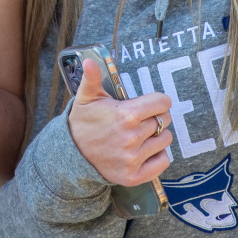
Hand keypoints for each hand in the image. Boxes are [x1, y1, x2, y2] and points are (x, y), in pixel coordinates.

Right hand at [66, 56, 173, 185]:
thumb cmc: (83, 123)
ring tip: (140, 135)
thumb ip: (92, 78)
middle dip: (155, 117)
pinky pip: (163, 162)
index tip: (148, 104)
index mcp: (126, 115)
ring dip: (157, 136)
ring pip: (165, 140)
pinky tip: (143, 151)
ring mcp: (133, 158)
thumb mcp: (86, 98)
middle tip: (140, 120)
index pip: (163, 103)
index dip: (157, 101)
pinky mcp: (134, 176)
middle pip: (164, 120)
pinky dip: (157, 156)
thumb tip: (89, 61)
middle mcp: (132, 138)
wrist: (72, 155)